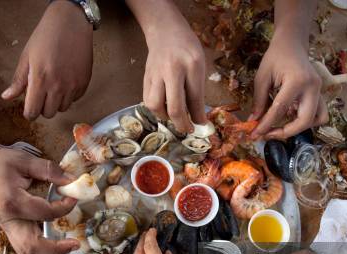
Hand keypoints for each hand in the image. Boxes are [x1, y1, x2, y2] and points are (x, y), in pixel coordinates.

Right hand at [0, 135, 79, 253]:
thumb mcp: (23, 160)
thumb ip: (48, 170)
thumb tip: (72, 180)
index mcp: (13, 202)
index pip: (45, 213)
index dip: (63, 208)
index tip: (73, 199)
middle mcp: (9, 219)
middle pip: (32, 243)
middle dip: (55, 248)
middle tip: (75, 244)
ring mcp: (6, 225)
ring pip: (24, 251)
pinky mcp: (6, 226)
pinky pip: (16, 248)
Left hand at [2, 0, 92, 119]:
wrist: (71, 24)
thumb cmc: (46, 37)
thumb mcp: (27, 57)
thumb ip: (18, 80)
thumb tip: (7, 97)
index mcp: (40, 81)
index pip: (33, 112)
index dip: (29, 112)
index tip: (29, 107)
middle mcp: (58, 87)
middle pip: (48, 113)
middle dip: (42, 107)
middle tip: (41, 94)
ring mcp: (73, 86)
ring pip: (63, 108)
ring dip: (56, 102)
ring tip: (54, 86)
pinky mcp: (84, 83)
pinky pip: (75, 99)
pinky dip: (69, 95)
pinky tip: (65, 81)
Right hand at [141, 10, 205, 132]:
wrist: (165, 31)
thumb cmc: (187, 48)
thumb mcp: (199, 64)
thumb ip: (197, 89)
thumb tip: (196, 116)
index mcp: (192, 65)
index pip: (195, 98)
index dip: (198, 116)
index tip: (200, 125)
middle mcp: (172, 70)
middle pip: (174, 106)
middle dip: (181, 124)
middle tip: (186, 129)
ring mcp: (156, 74)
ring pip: (155, 105)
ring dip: (165, 116)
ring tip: (173, 116)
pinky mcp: (145, 77)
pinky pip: (147, 100)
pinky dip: (156, 109)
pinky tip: (163, 108)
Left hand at [249, 33, 327, 139]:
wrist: (292, 43)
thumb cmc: (275, 57)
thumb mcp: (262, 77)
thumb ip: (259, 100)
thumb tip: (254, 120)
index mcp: (297, 80)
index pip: (280, 109)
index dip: (266, 124)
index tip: (255, 134)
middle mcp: (312, 87)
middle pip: (305, 120)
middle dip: (286, 132)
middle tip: (268, 134)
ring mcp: (319, 90)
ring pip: (317, 119)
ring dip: (299, 127)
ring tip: (280, 126)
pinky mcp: (320, 94)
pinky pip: (318, 114)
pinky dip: (305, 120)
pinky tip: (290, 116)